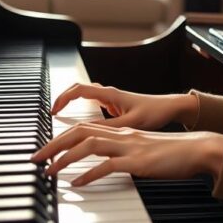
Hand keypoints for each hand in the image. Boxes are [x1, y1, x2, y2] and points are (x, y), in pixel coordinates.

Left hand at [30, 122, 222, 185]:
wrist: (198, 150)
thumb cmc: (173, 153)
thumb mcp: (142, 151)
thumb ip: (123, 154)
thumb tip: (106, 165)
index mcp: (121, 132)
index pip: (84, 127)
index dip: (61, 136)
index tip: (45, 149)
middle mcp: (122, 135)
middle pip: (79, 132)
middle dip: (53, 144)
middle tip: (35, 158)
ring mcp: (130, 147)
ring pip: (89, 145)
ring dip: (65, 158)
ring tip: (50, 171)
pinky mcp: (138, 162)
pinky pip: (107, 166)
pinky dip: (89, 174)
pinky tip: (77, 183)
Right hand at [49, 83, 198, 129]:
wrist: (171, 108)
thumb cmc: (154, 112)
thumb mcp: (130, 123)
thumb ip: (109, 127)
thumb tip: (87, 132)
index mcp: (110, 95)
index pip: (78, 90)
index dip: (62, 99)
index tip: (53, 112)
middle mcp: (108, 94)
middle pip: (78, 91)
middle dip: (62, 100)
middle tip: (51, 114)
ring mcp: (112, 100)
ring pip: (85, 97)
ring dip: (71, 104)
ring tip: (60, 119)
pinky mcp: (116, 107)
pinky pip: (93, 105)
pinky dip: (82, 111)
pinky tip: (81, 125)